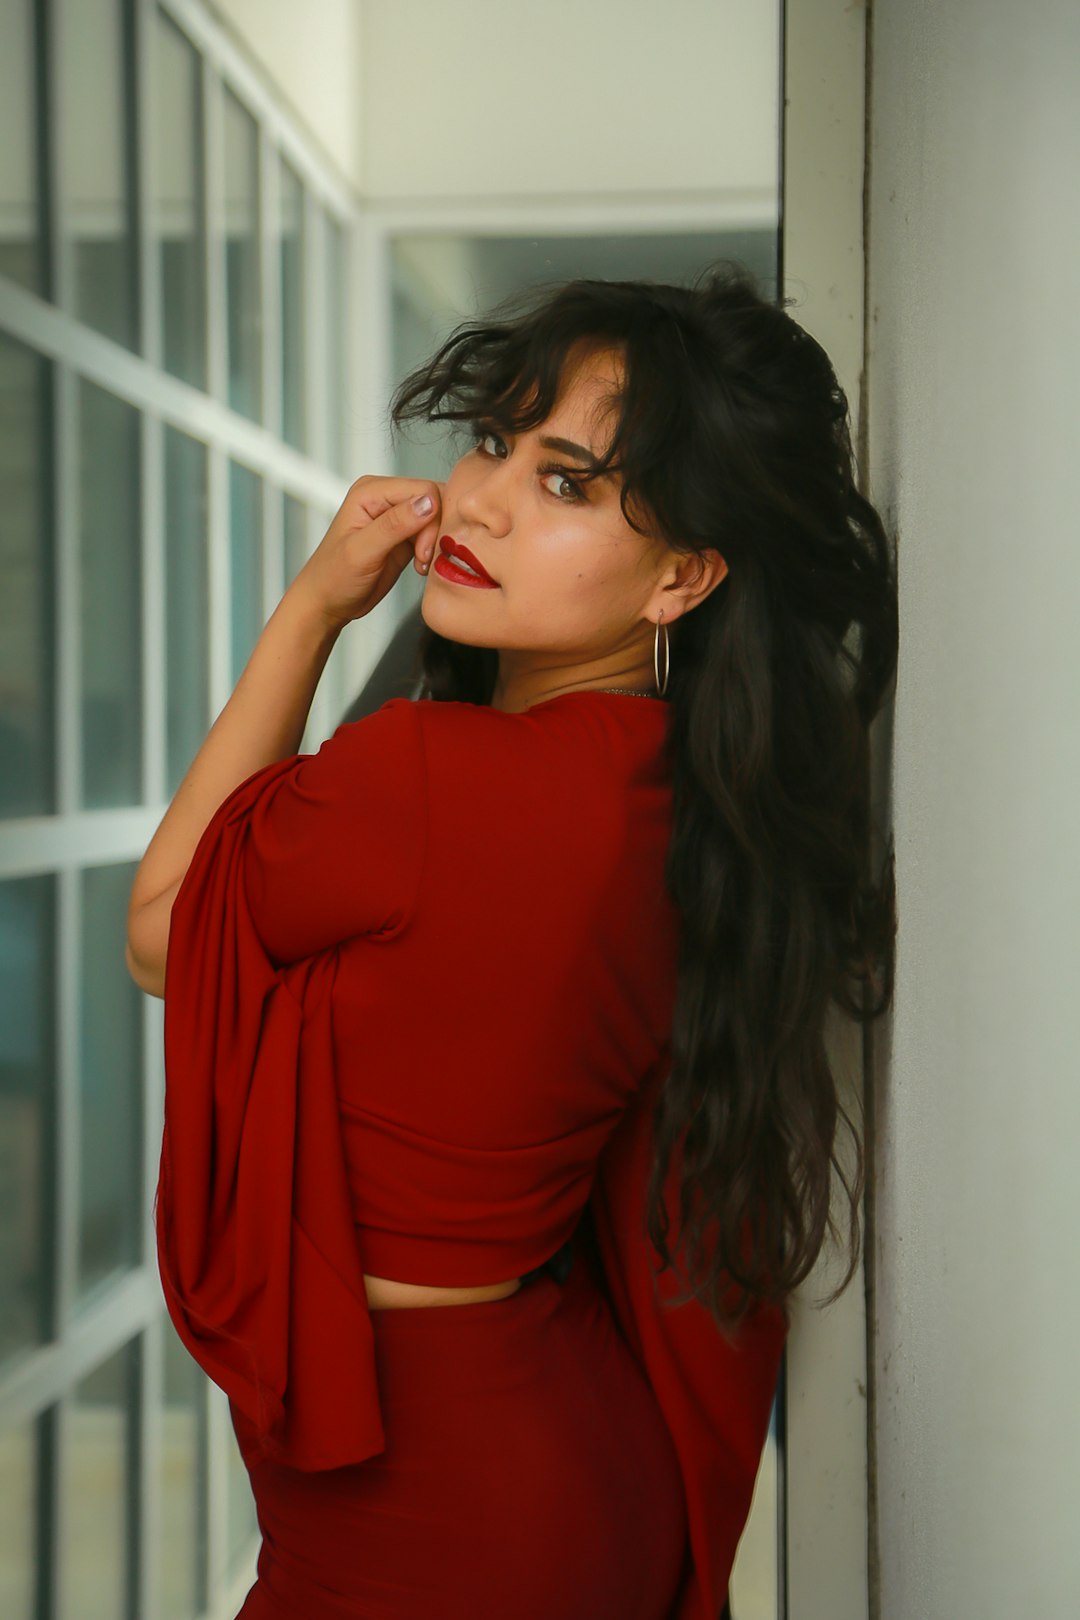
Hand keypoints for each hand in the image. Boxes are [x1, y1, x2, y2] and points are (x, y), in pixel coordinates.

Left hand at [288, 475, 443, 628]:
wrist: (328, 602)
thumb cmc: (334, 577)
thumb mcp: (362, 551)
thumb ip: (394, 524)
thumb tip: (428, 502)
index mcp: (371, 491)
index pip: (423, 490)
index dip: (432, 519)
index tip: (422, 551)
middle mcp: (385, 498)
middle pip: (435, 502)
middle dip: (436, 532)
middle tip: (423, 559)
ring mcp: (397, 516)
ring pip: (437, 519)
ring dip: (435, 544)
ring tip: (420, 565)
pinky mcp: (405, 536)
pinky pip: (433, 534)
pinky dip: (433, 551)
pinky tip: (420, 566)